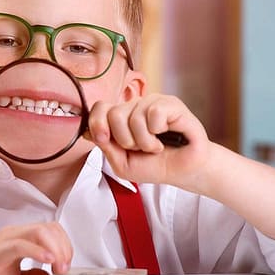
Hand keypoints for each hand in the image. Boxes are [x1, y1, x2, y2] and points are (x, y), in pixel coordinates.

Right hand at [0, 222, 72, 274]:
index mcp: (20, 239)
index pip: (52, 232)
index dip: (65, 247)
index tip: (65, 268)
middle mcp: (14, 235)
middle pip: (51, 228)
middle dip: (65, 248)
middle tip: (64, 269)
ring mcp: (5, 240)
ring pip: (40, 231)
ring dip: (56, 249)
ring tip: (59, 267)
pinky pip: (21, 244)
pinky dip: (38, 251)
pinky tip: (47, 261)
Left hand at [87, 93, 209, 188]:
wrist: (183, 171)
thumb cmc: (154, 166)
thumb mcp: (121, 164)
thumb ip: (106, 146)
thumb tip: (91, 131)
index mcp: (120, 118)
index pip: (100, 107)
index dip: (97, 123)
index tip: (103, 139)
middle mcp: (135, 107)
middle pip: (114, 114)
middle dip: (126, 140)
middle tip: (140, 148)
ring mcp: (153, 103)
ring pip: (134, 117)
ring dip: (145, 141)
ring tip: (156, 146)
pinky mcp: (171, 104)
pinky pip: (154, 113)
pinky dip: (158, 132)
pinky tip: (166, 136)